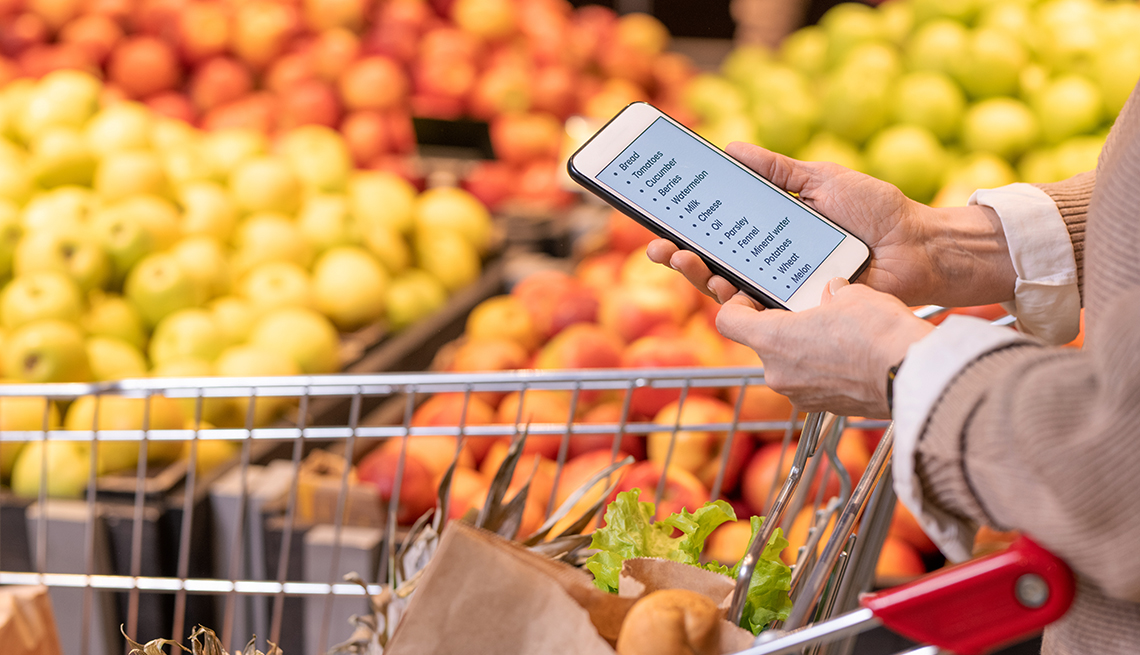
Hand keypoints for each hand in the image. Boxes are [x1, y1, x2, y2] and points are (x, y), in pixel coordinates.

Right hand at [647, 142, 1015, 306]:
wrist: (920, 246)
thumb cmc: (876, 213)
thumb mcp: (822, 180)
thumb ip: (777, 171)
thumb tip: (731, 148)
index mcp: (772, 234)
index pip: (719, 235)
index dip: (687, 230)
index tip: (659, 219)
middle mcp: (773, 265)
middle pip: (715, 267)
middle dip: (680, 259)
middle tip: (659, 248)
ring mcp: (787, 293)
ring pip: (732, 294)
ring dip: (701, 278)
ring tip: (683, 261)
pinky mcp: (804, 314)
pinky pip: (766, 313)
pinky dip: (741, 302)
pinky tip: (723, 287)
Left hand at [715, 279, 934, 417]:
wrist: (913, 374)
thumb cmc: (877, 332)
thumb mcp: (851, 294)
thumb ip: (831, 293)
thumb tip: (832, 293)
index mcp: (772, 339)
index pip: (728, 321)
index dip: (735, 304)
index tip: (750, 296)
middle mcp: (778, 372)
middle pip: (762, 343)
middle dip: (781, 326)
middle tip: (806, 309)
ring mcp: (800, 395)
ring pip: (789, 364)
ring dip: (804, 348)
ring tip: (836, 332)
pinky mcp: (824, 407)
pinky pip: (812, 382)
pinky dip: (823, 369)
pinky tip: (850, 355)